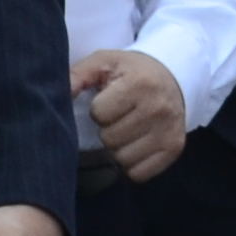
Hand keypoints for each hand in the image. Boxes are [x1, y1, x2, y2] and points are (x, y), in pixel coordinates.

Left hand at [74, 48, 188, 183]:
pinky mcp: (174, 149)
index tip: (110, 101)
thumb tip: (61, 94)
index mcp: (140, 83)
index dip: (99, 109)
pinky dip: (132, 163)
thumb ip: (78, 75)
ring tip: (129, 129)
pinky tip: (137, 144)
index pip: (99, 113)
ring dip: (119, 147)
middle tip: (120, 116)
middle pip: (110, 138)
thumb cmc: (131, 72)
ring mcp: (168, 131)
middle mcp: (158, 108)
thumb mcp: (104, 62)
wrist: (173, 78)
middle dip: (108, 128)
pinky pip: (138, 173)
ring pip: (122, 158)